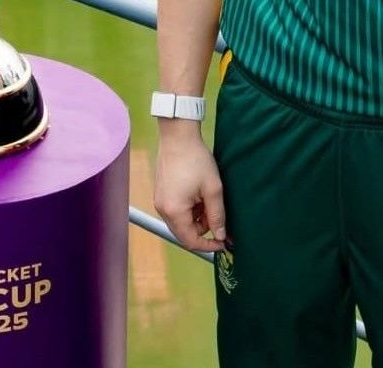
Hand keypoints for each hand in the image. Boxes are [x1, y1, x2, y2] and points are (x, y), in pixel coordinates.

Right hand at [153, 125, 226, 252]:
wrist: (178, 136)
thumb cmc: (195, 160)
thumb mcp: (213, 190)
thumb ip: (217, 216)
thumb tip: (221, 236)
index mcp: (174, 211)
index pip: (190, 241)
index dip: (208, 246)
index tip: (223, 243)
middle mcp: (162, 209)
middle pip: (184, 233)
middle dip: (203, 229)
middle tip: (218, 216)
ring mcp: (159, 200)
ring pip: (181, 222)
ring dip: (197, 218)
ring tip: (208, 200)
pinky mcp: (160, 193)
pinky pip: (175, 211)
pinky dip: (189, 210)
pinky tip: (198, 195)